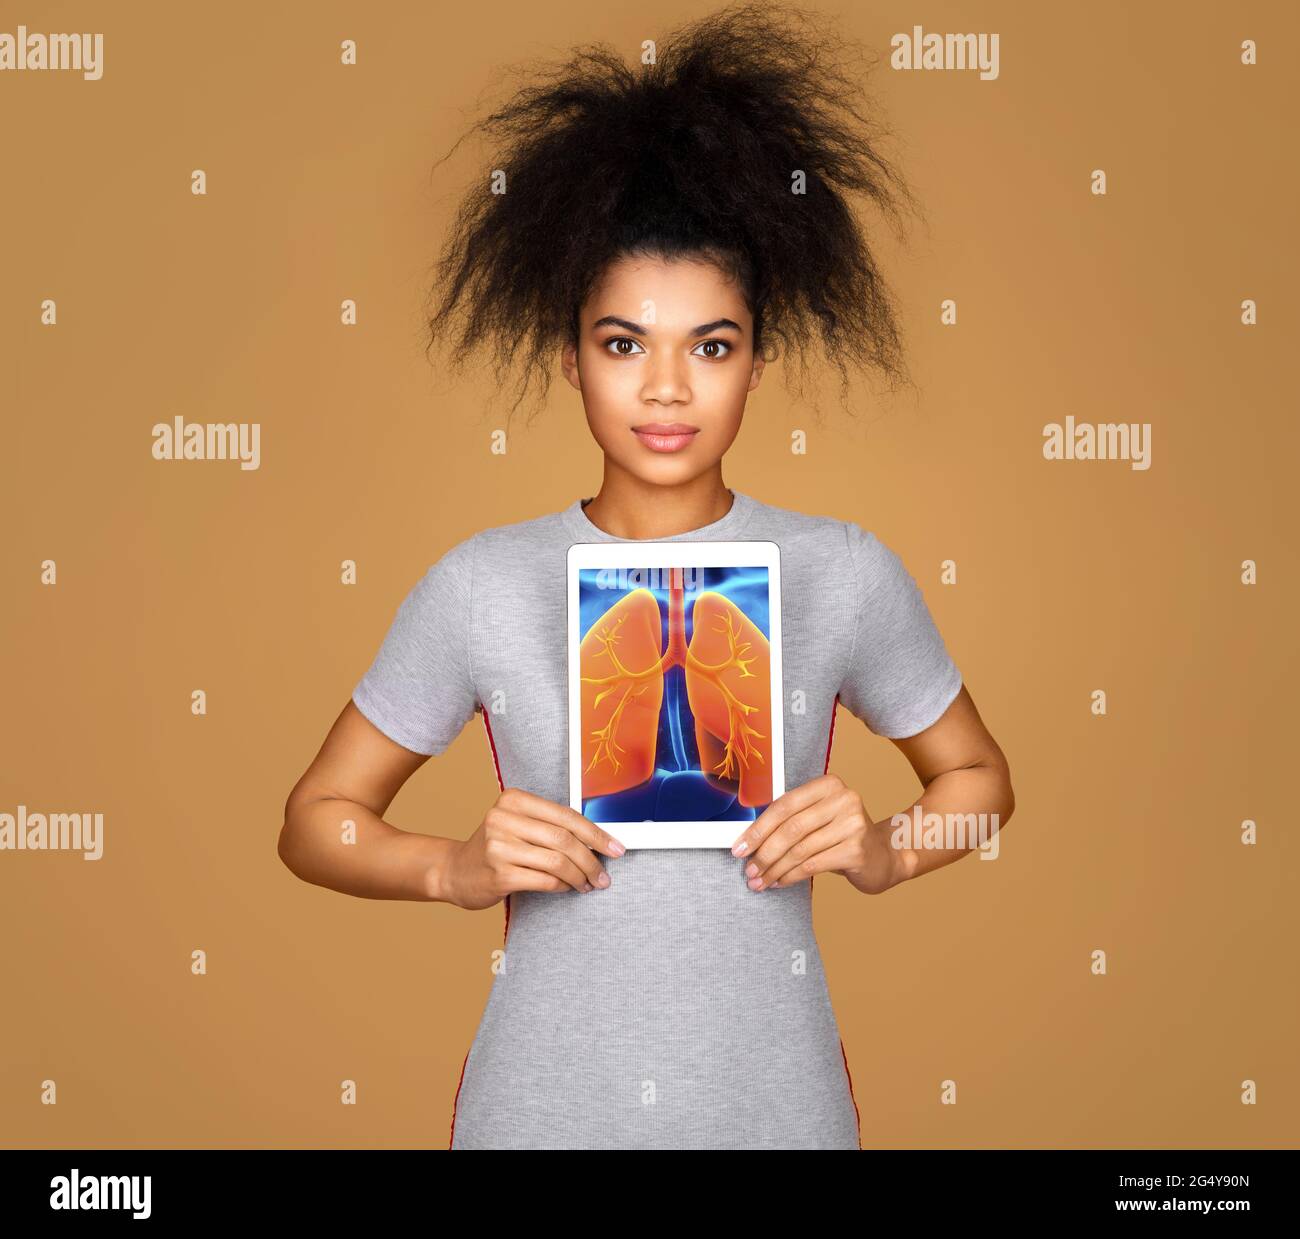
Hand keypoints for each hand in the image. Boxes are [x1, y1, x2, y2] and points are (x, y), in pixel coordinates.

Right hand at [440, 787, 626, 909]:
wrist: (454, 872)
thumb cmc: (495, 848)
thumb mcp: (517, 825)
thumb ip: (550, 826)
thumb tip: (598, 840)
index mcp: (513, 800)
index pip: (566, 815)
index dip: (596, 833)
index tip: (616, 847)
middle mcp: (503, 819)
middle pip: (564, 839)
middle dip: (591, 859)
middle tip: (604, 875)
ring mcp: (498, 847)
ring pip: (557, 862)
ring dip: (579, 876)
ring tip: (588, 884)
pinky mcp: (498, 874)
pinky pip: (544, 881)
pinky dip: (562, 886)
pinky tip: (566, 887)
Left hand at [730, 773, 894, 894]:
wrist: (882, 856)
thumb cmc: (841, 837)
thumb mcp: (818, 819)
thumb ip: (790, 821)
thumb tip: (747, 840)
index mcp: (829, 784)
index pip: (784, 805)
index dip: (758, 828)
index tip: (739, 846)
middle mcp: (844, 799)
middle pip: (791, 827)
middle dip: (764, 851)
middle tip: (748, 869)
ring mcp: (853, 824)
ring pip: (800, 849)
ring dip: (774, 868)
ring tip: (760, 880)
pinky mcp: (857, 850)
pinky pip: (812, 865)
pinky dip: (790, 876)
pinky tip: (779, 882)